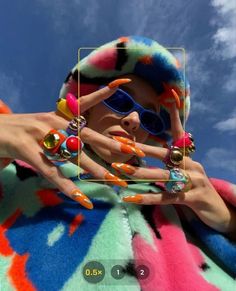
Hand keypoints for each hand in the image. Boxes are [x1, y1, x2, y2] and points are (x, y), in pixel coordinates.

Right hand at [0, 80, 144, 209]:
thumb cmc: (20, 130)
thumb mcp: (43, 124)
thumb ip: (62, 130)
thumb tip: (80, 141)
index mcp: (57, 115)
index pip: (83, 102)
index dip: (102, 93)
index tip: (122, 85)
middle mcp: (53, 123)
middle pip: (87, 135)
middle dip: (111, 144)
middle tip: (134, 151)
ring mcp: (41, 137)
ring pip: (74, 156)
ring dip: (96, 170)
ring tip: (114, 181)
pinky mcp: (28, 152)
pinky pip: (53, 173)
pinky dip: (68, 187)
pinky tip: (82, 199)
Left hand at [112, 97, 235, 234]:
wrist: (219, 211)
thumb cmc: (197, 191)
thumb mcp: (185, 175)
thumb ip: (171, 167)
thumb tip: (154, 158)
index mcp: (188, 158)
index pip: (180, 134)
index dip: (175, 117)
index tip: (168, 99)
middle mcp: (192, 165)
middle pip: (165, 154)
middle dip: (143, 148)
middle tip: (122, 144)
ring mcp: (194, 181)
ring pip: (164, 175)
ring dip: (140, 172)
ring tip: (121, 171)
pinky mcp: (194, 198)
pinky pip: (168, 197)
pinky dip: (149, 197)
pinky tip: (133, 198)